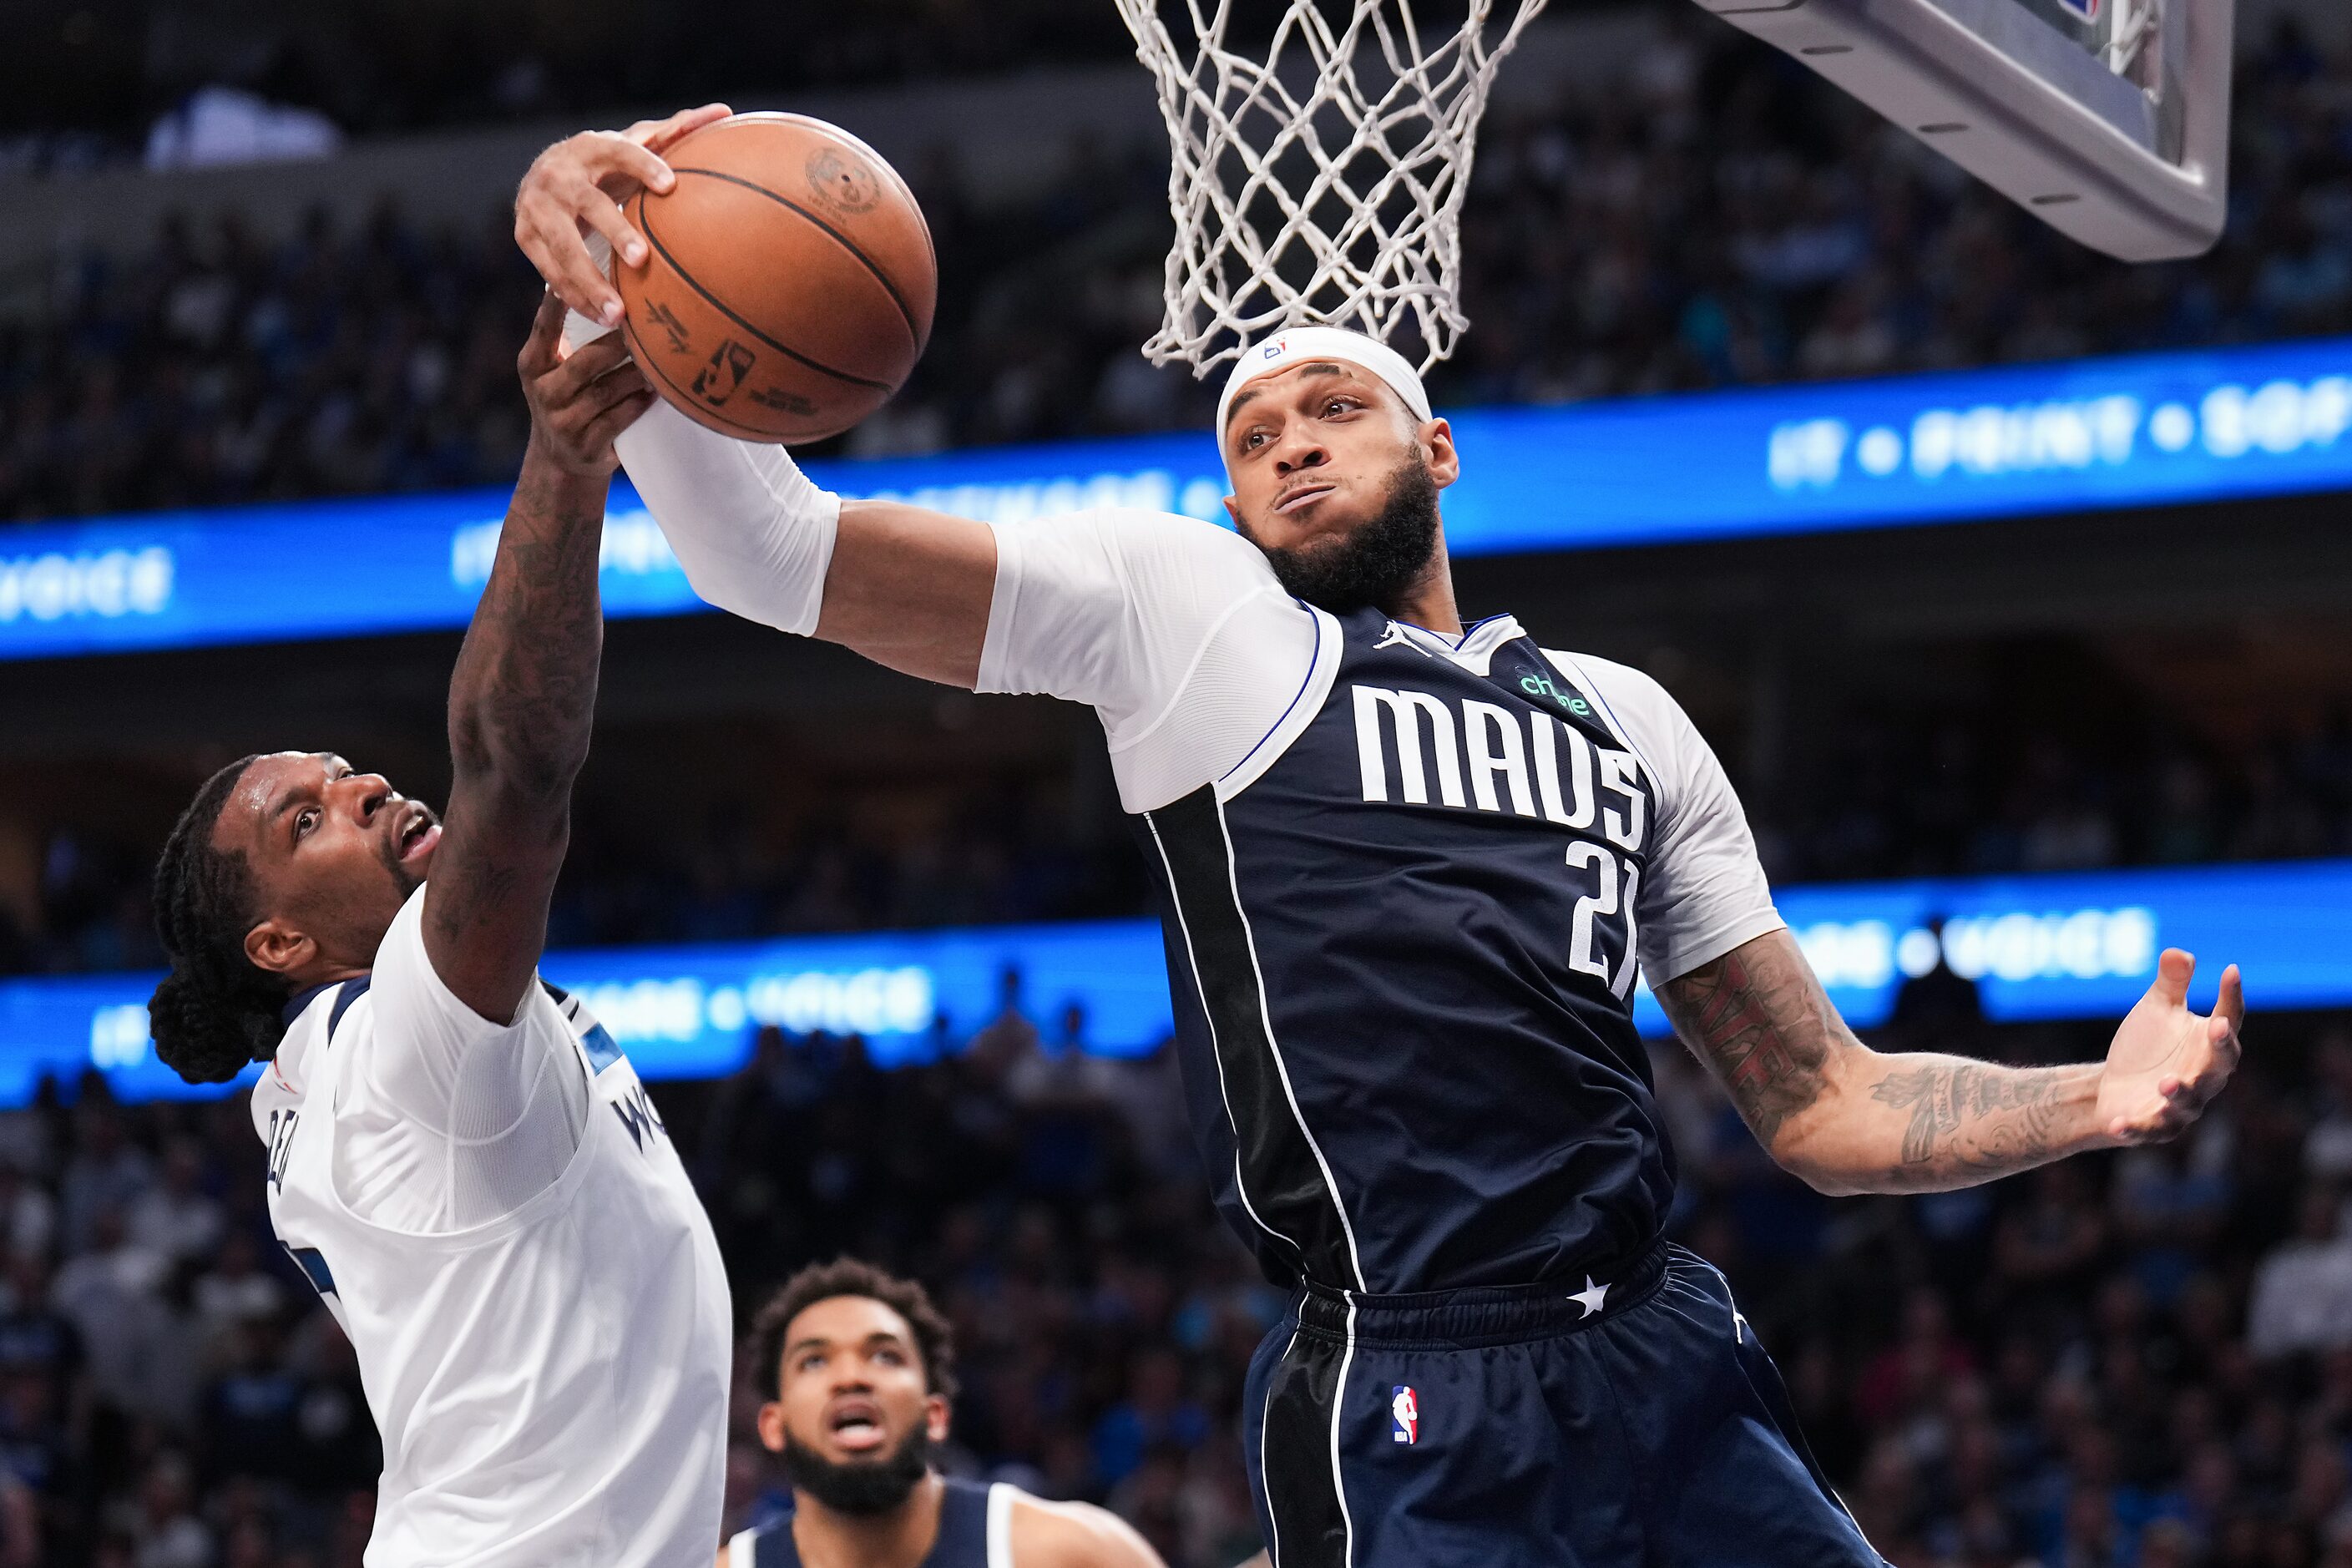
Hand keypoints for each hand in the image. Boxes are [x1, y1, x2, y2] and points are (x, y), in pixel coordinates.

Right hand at [514, 103, 731, 326]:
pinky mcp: (525, 236)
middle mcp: (560, 175)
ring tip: (620, 314)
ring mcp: (537, 207)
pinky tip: (603, 319)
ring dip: (590, 282)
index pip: (619, 151)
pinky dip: (576, 297)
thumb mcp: (632, 145)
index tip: (670, 186)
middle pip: (588, 205)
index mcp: (592, 149)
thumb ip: (675, 132)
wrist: (541, 175)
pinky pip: (550, 272)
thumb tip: (725, 112)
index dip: (643, 165)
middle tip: (642, 260)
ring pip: (563, 247)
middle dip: (613, 231)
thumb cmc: (606, 164)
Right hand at [517, 292, 655, 476]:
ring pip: (606, 392)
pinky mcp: (586, 447)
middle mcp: (543, 392)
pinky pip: (618, 420)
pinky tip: (656, 391)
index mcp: (533, 365)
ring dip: (636, 374)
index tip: (575, 280)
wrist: (561, 461)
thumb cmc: (567, 399)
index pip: (544, 329)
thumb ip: (568, 334)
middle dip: (617, 345)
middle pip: (584, 363)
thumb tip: (602, 280)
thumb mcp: (553, 368)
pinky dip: (638, 404)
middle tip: (646, 325)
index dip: (557, 306)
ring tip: (661, 358)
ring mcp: (563, 422)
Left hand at [2094, 949, 2244, 1143]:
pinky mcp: (2152, 1127)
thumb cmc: (2146, 1046)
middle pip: (2220, 1066)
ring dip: (2179, 1092)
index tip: (2231, 970)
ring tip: (2167, 1081)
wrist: (2113, 1087)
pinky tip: (2118, 1123)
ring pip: (2187, 1103)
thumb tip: (2179, 952)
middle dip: (2221, 1048)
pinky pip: (2146, 1130)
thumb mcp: (2156, 1011)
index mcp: (2208, 1046)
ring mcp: (2180, 1107)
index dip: (2233, 997)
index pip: (2228, 1020)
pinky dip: (2134, 1128)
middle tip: (2217, 1028)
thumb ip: (2171, 985)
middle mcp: (2203, 1078)